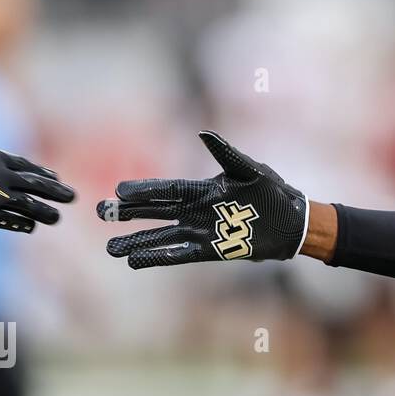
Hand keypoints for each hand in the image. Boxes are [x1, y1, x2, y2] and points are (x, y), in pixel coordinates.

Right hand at [0, 98, 75, 232]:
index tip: (57, 177)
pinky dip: (20, 223)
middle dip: (55, 192)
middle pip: (35, 185)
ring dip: (44, 212)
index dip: (42, 172)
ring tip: (57, 218)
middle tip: (73, 197)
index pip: (25, 166)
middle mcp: (2, 179)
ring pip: (28, 206)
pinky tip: (31, 228)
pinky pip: (8, 220)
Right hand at [97, 130, 307, 268]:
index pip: (168, 190)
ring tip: (111, 247)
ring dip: (137, 241)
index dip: (144, 190)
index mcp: (205, 189)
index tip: (119, 190)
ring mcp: (203, 231)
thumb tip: (205, 134)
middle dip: (130, 212)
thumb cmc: (274, 192)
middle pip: (157, 212)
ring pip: (162, 236)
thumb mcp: (252, 171)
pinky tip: (136, 261)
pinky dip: (159, 257)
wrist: (293, 223)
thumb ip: (227, 155)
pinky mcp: (212, 250)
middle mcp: (198, 210)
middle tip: (101, 212)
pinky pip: (180, 254)